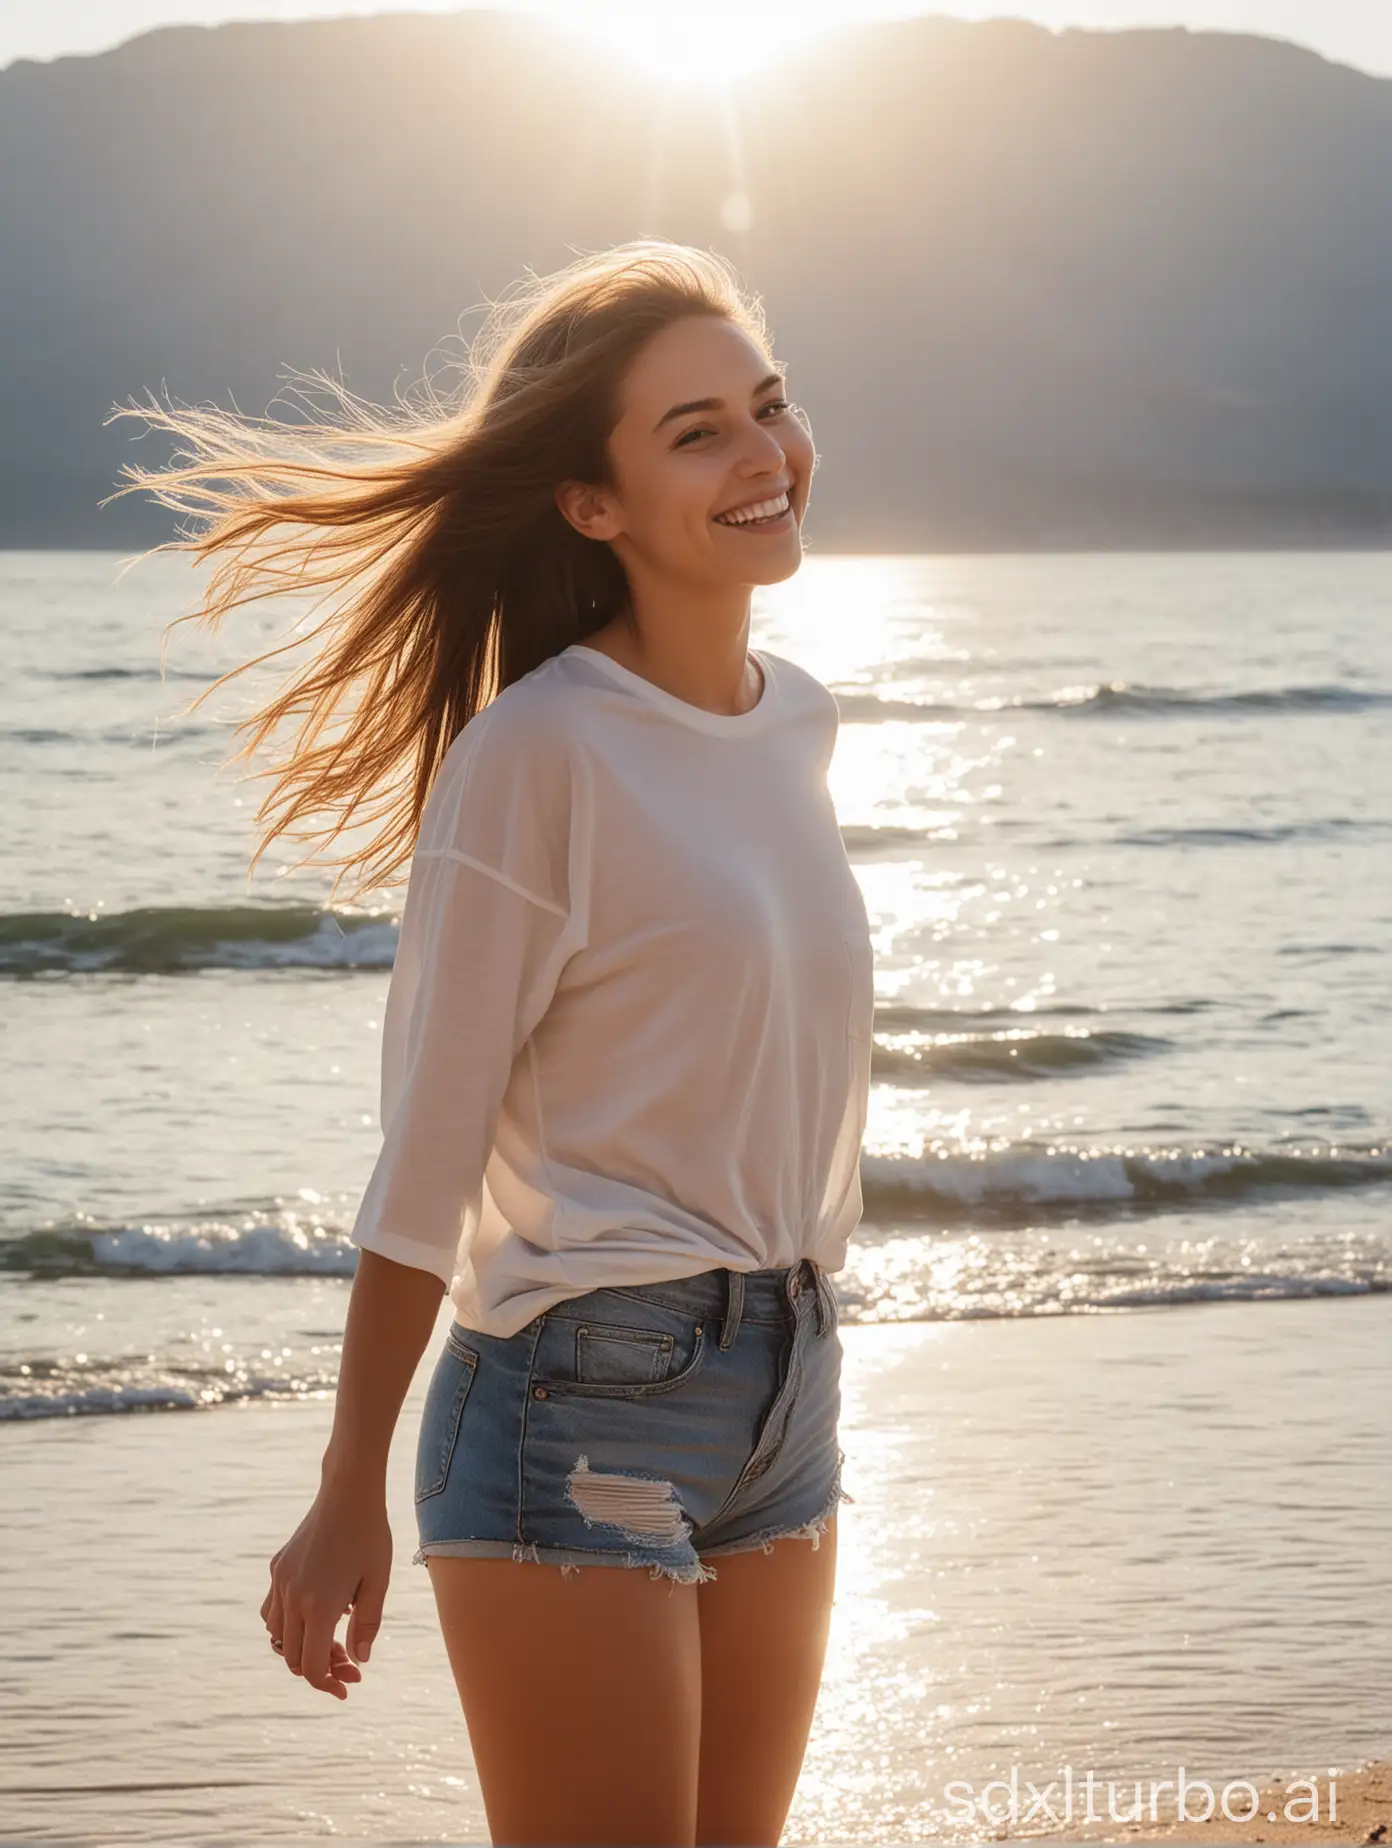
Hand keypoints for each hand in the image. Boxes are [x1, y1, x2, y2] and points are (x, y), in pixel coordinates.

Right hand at [260, 1483, 391, 1698]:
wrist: (348, 1493)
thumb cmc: (370, 1536)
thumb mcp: (378, 1583)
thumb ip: (367, 1626)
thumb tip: (359, 1661)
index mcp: (319, 1606)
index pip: (311, 1667)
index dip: (328, 1684)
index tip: (348, 1686)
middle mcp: (292, 1597)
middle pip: (292, 1658)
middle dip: (319, 1669)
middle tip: (349, 1663)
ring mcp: (280, 1582)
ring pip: (277, 1637)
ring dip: (300, 1647)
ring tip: (332, 1638)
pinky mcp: (276, 1568)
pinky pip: (271, 1610)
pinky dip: (287, 1623)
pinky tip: (314, 1613)